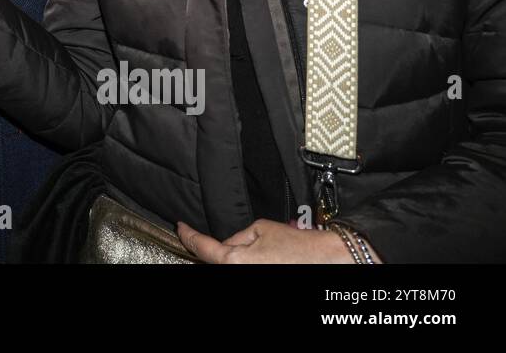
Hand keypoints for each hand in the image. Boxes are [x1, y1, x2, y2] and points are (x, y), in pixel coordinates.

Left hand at [176, 219, 361, 262]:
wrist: (327, 260)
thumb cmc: (298, 247)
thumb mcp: (261, 228)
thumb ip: (237, 236)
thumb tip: (227, 243)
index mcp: (233, 260)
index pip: (200, 247)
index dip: (187, 235)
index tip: (180, 227)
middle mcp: (238, 275)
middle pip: (216, 260)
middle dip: (217, 248)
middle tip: (239, 239)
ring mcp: (249, 278)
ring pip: (230, 266)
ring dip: (235, 257)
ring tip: (264, 250)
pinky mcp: (260, 280)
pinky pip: (244, 269)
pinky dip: (246, 263)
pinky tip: (264, 257)